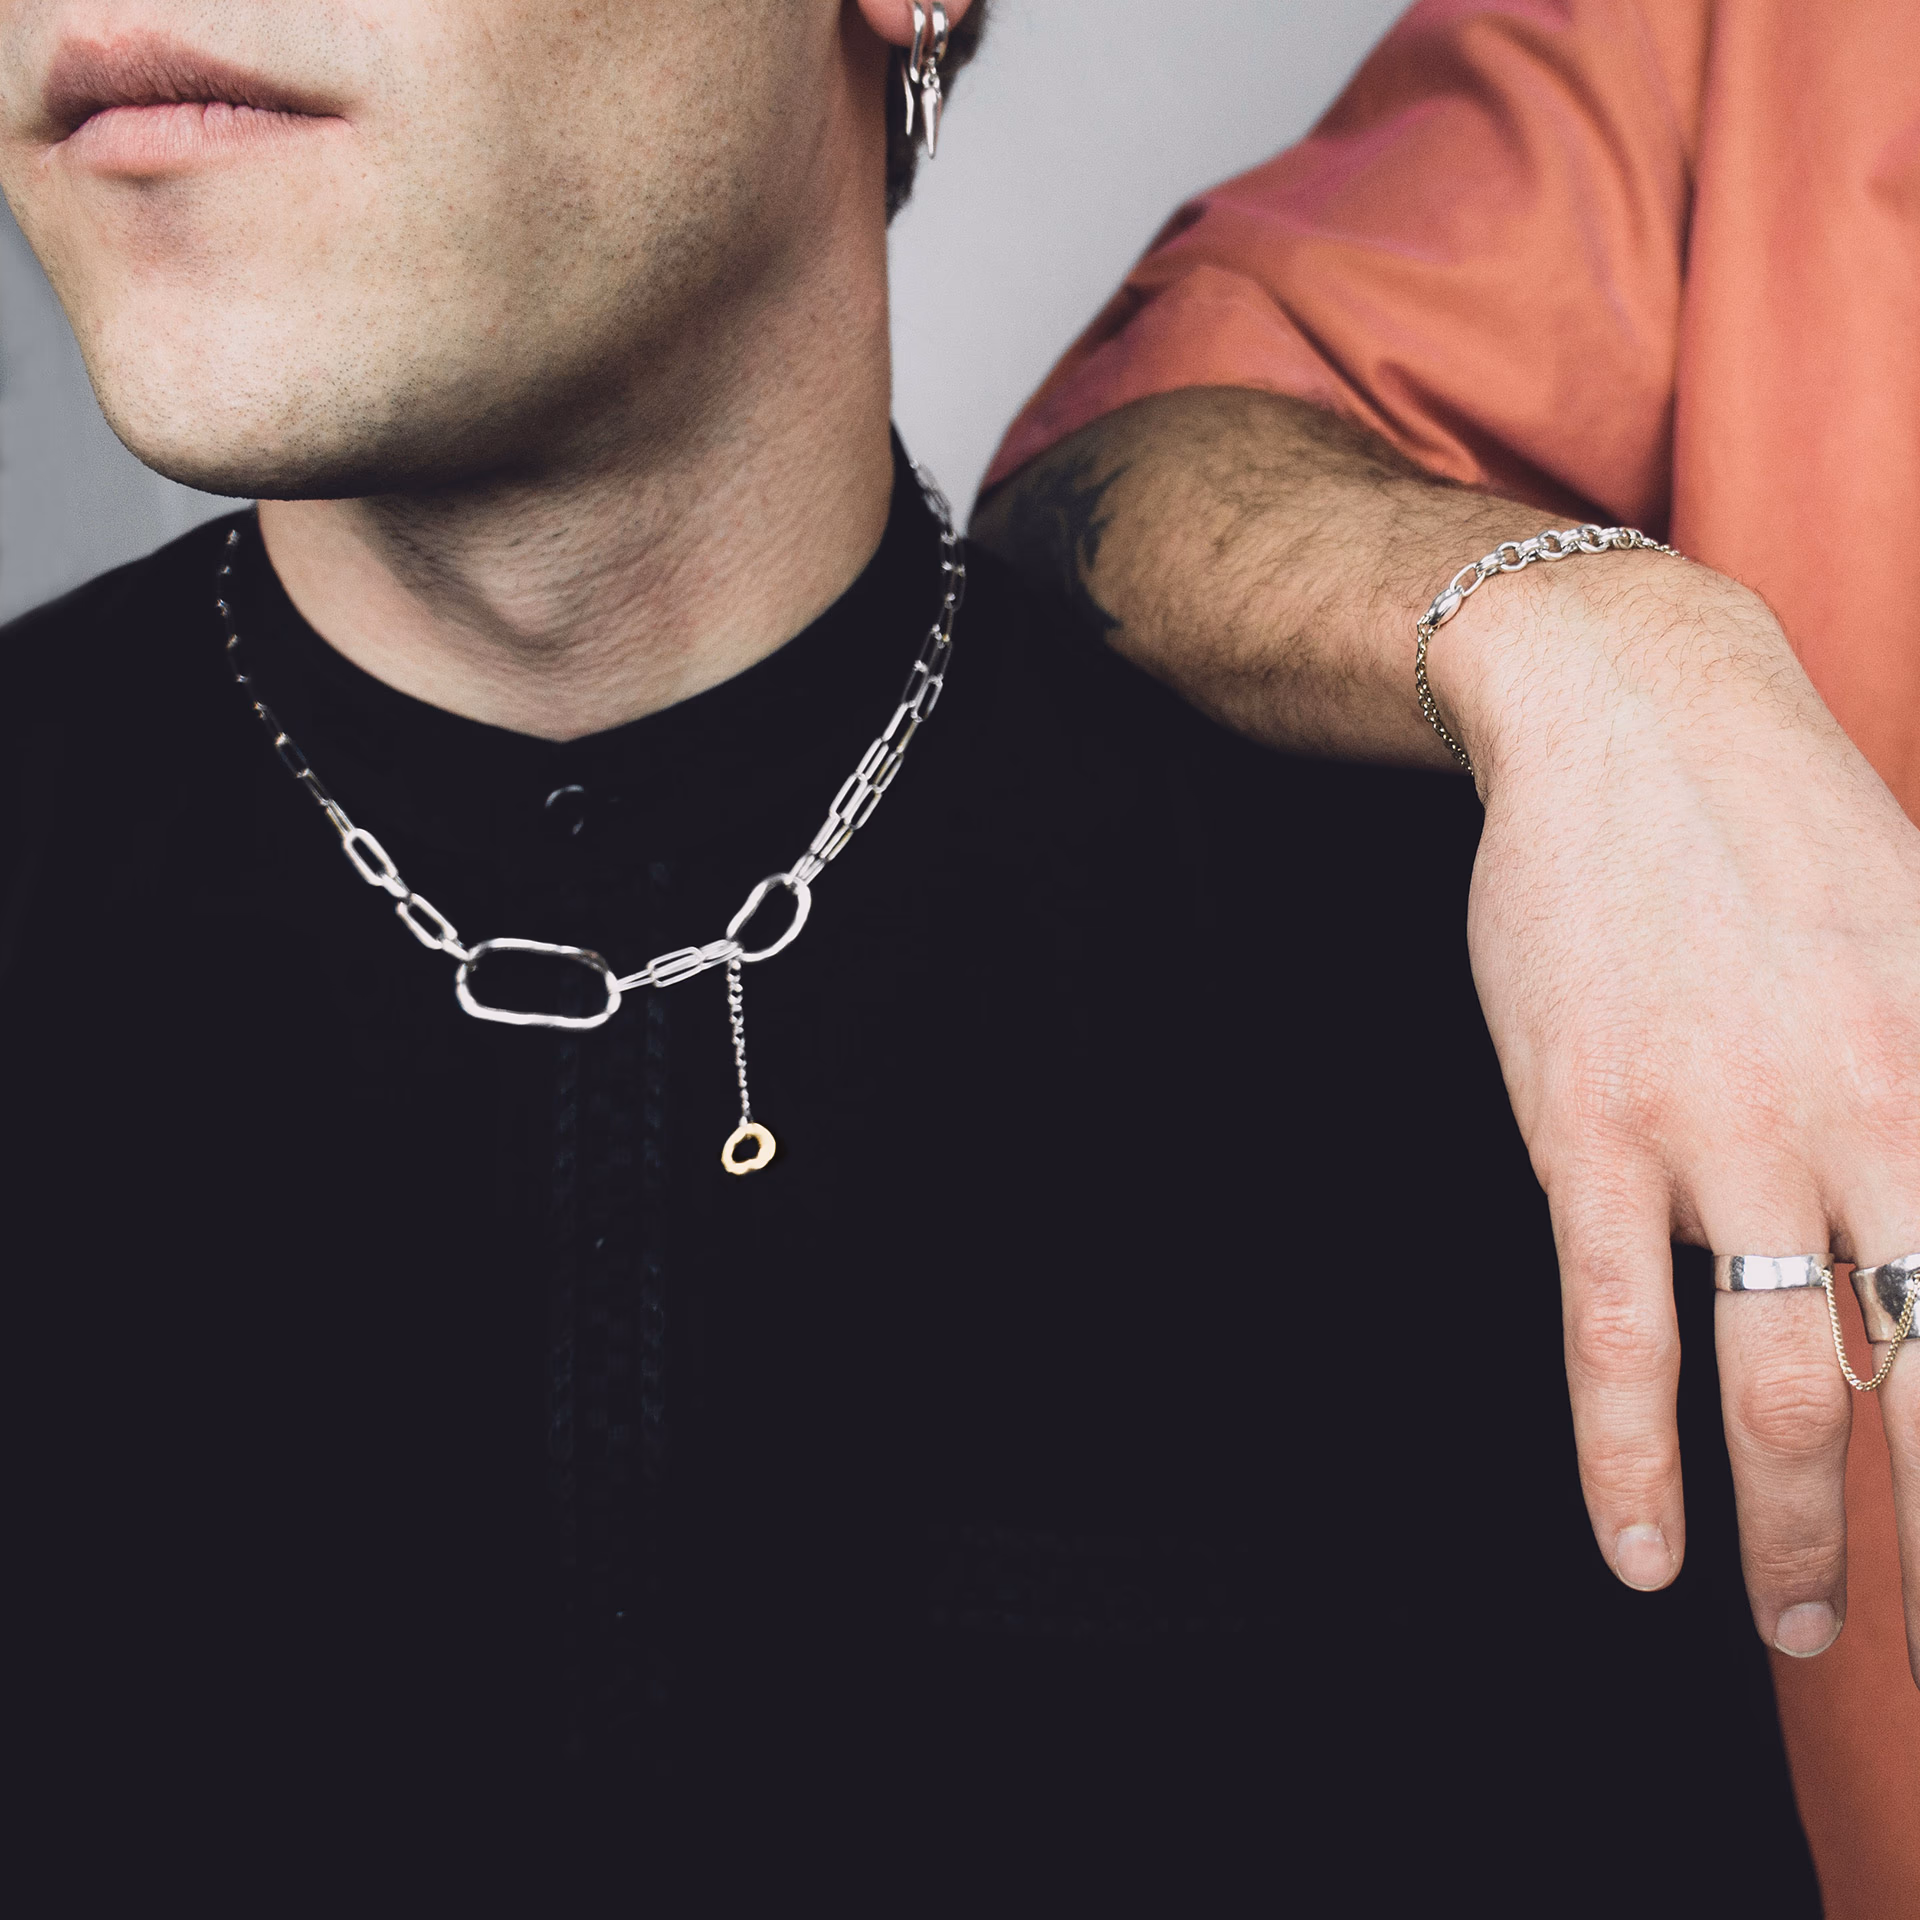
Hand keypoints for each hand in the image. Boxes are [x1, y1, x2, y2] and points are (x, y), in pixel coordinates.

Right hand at [1447, 551, 1919, 1678]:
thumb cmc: (1791, 827)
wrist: (1629, 719)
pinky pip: (1611, 1334)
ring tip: (1809, 1630)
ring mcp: (1720, 1136)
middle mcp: (1871, 1122)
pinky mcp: (1589, 1136)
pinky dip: (1625, 1460)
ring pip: (1778, 1387)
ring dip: (1797, 1535)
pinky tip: (1637, 1555)